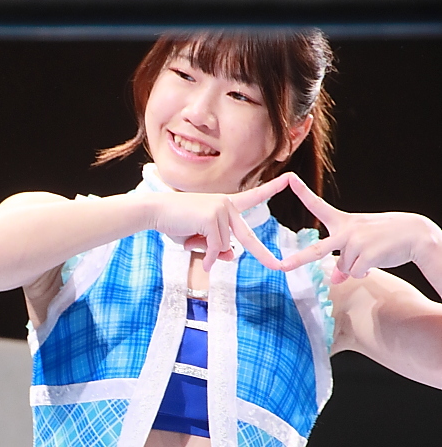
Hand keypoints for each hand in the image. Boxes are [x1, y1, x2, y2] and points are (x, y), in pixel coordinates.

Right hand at [150, 174, 292, 271]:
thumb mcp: (200, 239)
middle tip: (278, 266)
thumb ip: (218, 247)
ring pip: (224, 245)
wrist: (156, 211)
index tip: (290, 179)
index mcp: (226, 204)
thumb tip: (233, 255)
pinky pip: (216, 247)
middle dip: (263, 255)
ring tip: (190, 241)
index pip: (253, 196)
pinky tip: (195, 250)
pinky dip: (206, 255)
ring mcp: (221, 209)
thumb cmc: (176, 223)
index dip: (272, 188)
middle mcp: (227, 204)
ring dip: (207, 252)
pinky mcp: (213, 217)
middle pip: (247, 237)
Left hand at [280, 174, 434, 282]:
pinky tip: (375, 261)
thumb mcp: (362, 244)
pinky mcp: (365, 255)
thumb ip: (344, 260)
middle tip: (281, 266)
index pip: (318, 205)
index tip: (288, 178)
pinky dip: (364, 272)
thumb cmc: (386, 237)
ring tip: (372, 253)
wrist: (415, 234)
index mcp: (343, 221)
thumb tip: (335, 281)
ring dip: (357, 267)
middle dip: (298, 259)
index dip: (302, 192)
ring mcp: (355, 242)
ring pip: (344, 267)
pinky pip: (355, 273)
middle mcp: (346, 230)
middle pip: (317, 250)